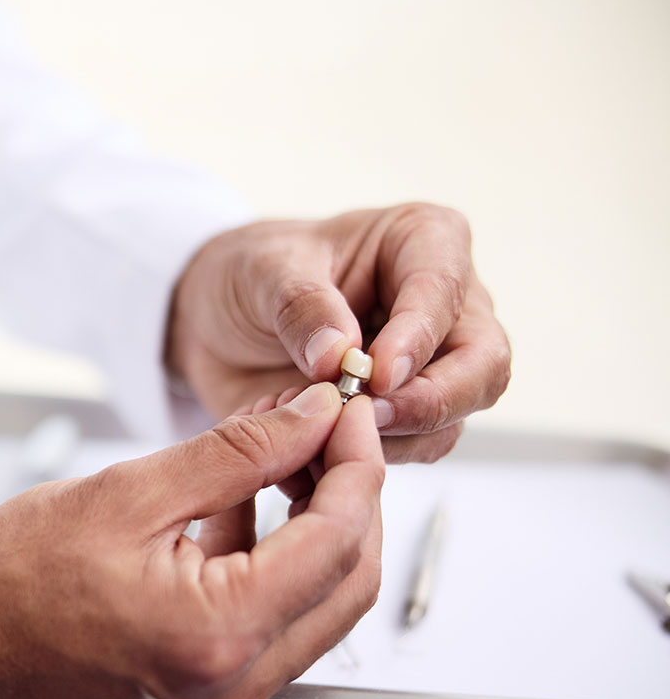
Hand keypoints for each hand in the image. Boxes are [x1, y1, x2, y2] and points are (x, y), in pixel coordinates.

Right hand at [0, 383, 382, 698]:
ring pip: (319, 607)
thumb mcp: (130, 490)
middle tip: (328, 430)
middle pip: (346, 583)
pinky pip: (274, 626)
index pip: (336, 542)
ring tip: (281, 456)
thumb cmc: (11, 576)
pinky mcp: (206, 698)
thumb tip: (312, 420)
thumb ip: (238, 452)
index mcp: (215, 636)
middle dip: (351, 497)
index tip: (348, 412)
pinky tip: (241, 508)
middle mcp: (230, 688)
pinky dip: (275, 563)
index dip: (356, 464)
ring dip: (316, 528)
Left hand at [166, 203, 510, 462]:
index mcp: (424, 241)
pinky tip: (315, 450)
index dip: (418, 336)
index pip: (444, 288)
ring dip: (392, 437)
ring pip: (453, 419)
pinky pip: (413, 450)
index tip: (377, 375)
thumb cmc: (253, 276)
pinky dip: (368, 457)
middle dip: (431, 401)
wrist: (218, 324)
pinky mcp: (407, 416)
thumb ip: (301, 305)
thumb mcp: (262, 272)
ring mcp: (434, 366)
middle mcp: (447, 306)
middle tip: (366, 417)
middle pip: (482, 365)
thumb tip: (341, 355)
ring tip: (319, 430)